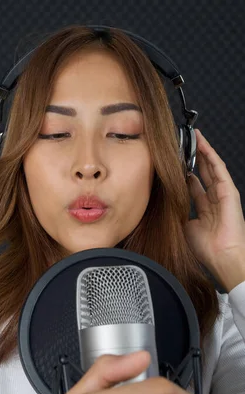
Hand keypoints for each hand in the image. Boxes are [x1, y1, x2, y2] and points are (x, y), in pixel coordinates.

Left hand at [185, 128, 244, 272]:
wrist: (222, 257)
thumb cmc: (206, 249)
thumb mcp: (184, 227)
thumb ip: (176, 213)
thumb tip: (164, 203)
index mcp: (204, 210)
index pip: (192, 186)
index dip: (182, 173)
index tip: (171, 163)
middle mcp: (213, 200)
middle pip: (202, 173)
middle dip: (192, 158)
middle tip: (181, 143)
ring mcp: (222, 194)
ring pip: (210, 167)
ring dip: (202, 151)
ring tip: (192, 136)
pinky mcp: (229, 191)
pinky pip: (218, 169)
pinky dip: (210, 155)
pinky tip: (202, 143)